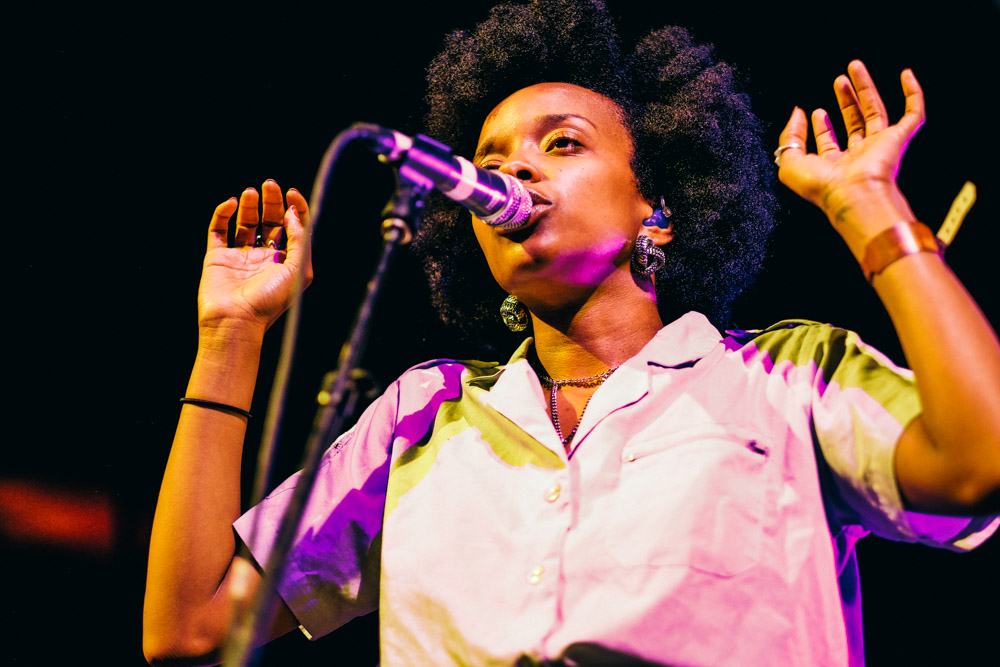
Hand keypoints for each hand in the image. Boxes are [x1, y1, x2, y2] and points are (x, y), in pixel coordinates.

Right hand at [197, 179, 311, 336]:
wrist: (236, 321)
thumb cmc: (270, 301)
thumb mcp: (297, 270)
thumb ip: (299, 240)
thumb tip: (292, 212)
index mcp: (286, 262)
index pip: (293, 228)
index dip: (294, 209)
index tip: (292, 193)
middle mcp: (264, 258)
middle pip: (270, 221)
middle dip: (272, 201)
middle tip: (270, 184)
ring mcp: (240, 256)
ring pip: (245, 223)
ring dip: (249, 205)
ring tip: (251, 192)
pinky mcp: (217, 257)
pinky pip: (218, 229)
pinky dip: (223, 213)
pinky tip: (230, 203)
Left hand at [775, 60, 924, 260]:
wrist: (853, 194)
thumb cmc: (821, 185)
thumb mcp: (789, 160)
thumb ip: (789, 136)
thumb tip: (797, 113)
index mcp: (834, 166)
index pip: (829, 142)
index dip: (822, 126)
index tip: (814, 111)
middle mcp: (858, 156)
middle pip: (854, 122)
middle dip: (845, 100)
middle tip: (839, 79)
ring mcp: (880, 147)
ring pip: (876, 112)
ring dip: (866, 88)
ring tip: (854, 66)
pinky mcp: (899, 139)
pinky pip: (914, 114)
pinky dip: (913, 94)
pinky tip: (906, 74)